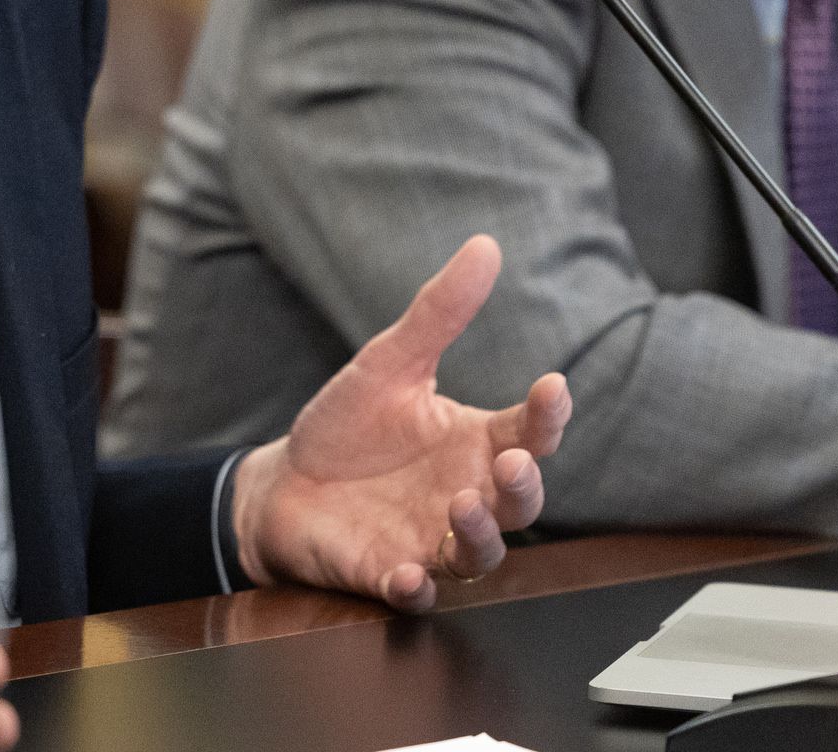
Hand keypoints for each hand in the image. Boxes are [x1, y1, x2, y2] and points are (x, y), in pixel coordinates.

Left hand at [231, 235, 571, 612]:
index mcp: (474, 443)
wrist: (284, 483)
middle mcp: (465, 494)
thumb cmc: (348, 427)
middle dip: (523, 487)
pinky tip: (410, 574)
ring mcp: (431, 538)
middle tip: (509, 463)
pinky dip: (416, 586)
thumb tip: (484, 245)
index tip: (553, 386)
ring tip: (461, 506)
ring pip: (480, 554)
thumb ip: (439, 313)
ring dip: (480, 536)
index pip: (528, 432)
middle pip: (519, 503)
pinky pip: (415, 590)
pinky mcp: (389, 572)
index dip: (548, 415)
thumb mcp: (390, 363)